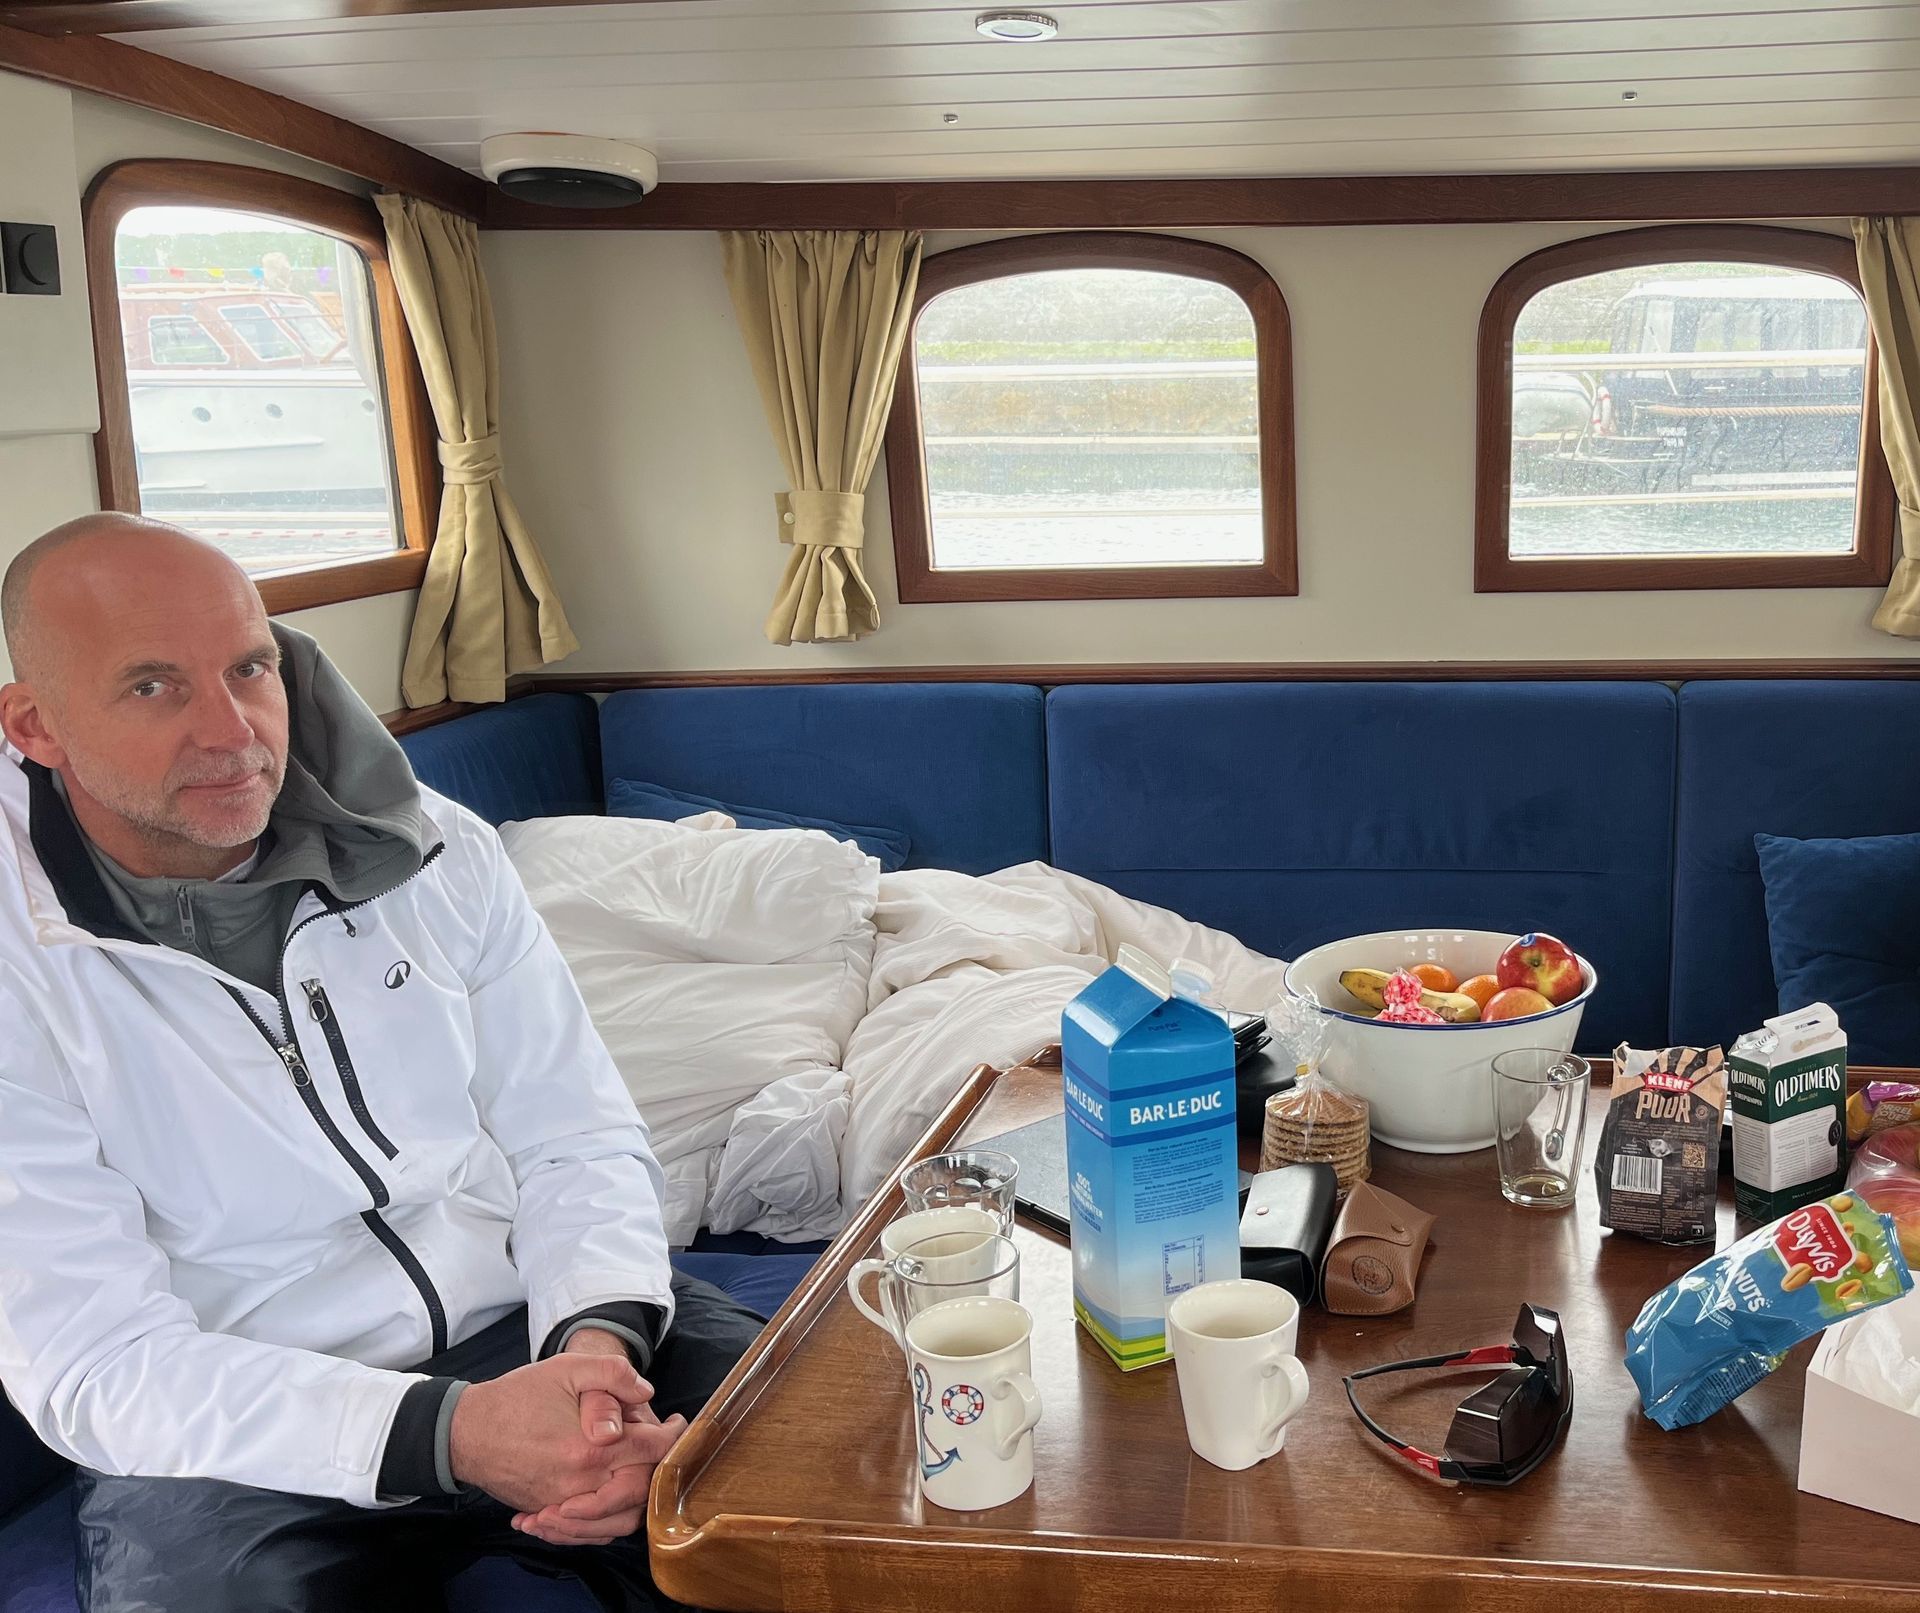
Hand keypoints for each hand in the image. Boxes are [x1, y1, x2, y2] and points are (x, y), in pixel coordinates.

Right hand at [510, 1327, 685, 1545]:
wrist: (467, 1430)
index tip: (678, 1424)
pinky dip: (604, 1521)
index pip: (651, 1451)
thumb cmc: (517, 1396)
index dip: (673, 1436)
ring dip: (636, 1501)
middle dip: (658, 1470)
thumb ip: (611, 1373)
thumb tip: (646, 1392)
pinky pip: (586, 1531)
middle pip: (640, 1491)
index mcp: (591, 1448)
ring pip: (616, 1520)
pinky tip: (608, 1499)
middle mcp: (580, 1483)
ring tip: (641, 1473)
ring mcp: (562, 1503)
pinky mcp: (546, 1511)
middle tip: (663, 1448)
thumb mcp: (566, 1369)